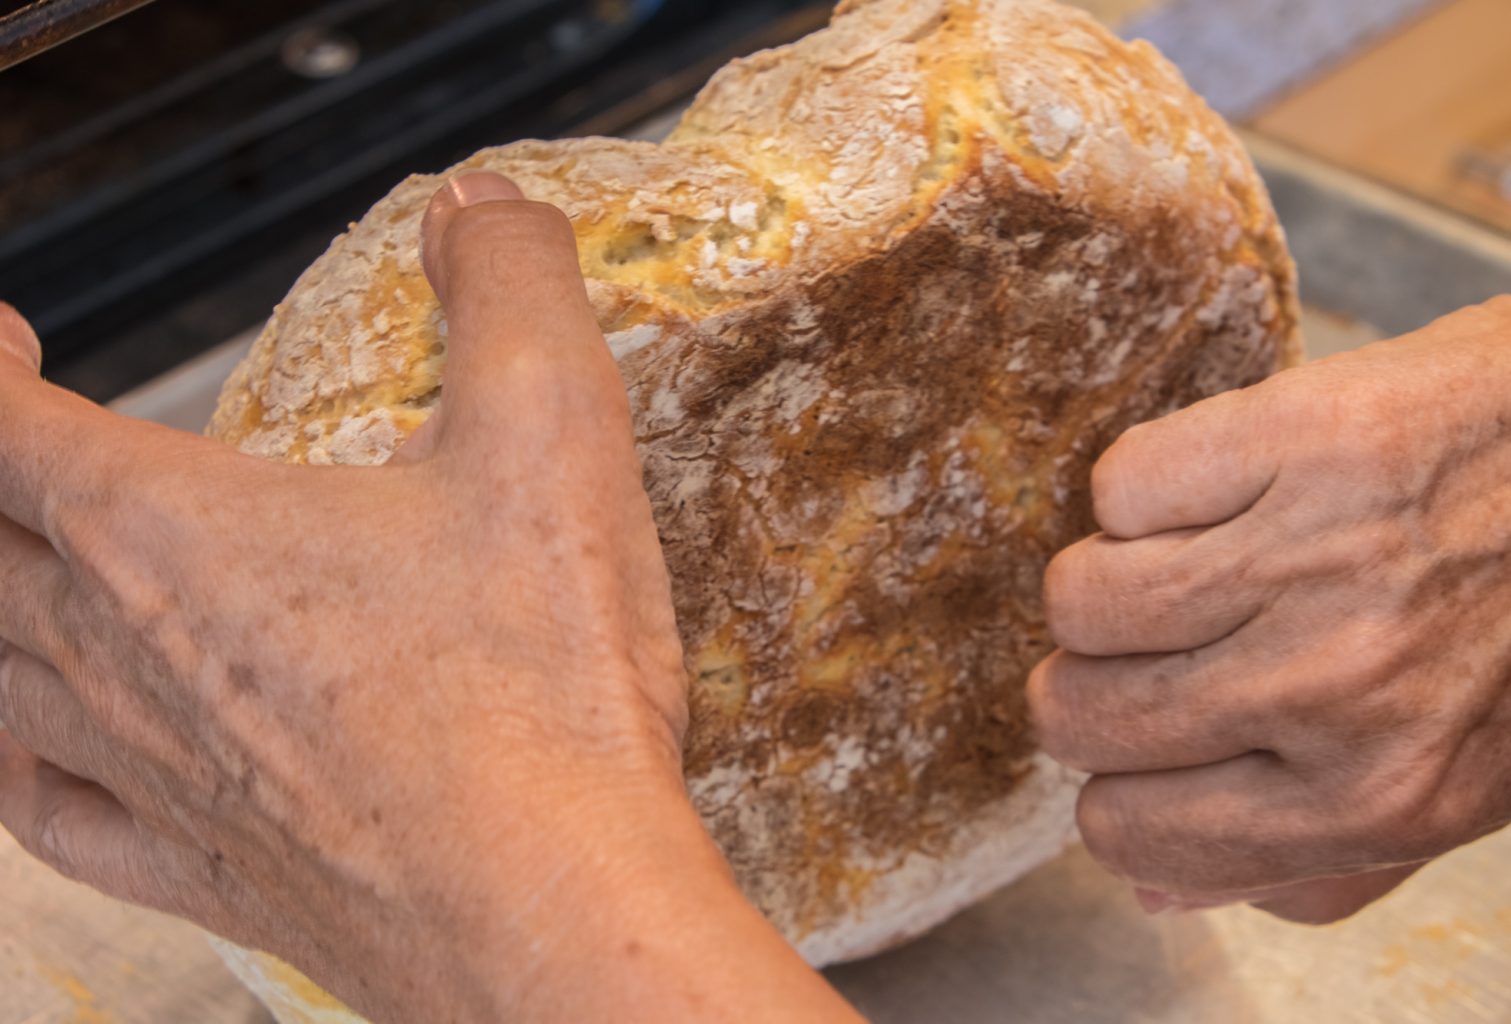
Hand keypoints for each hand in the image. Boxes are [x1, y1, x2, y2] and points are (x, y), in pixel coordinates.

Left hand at [0, 173, 859, 1021]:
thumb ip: (510, 292)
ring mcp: (146, 771)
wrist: (550, 909)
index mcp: (172, 535)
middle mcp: (118, 653)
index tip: (6, 335)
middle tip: (17, 432)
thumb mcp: (552, 436)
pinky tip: (36, 751)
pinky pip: (47, 812)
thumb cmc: (539, 692)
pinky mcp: (198, 870)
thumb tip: (481, 205)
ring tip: (20, 566)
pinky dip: (18, 761)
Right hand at [1028, 288, 1510, 922]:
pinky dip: (1153, 488)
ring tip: (1196, 562)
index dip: (1117, 787)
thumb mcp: (1466, 787)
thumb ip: (1317, 864)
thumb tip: (1156, 891)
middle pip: (1075, 712)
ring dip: (1116, 578)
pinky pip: (1120, 485)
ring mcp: (1308, 558)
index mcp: (1374, 798)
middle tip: (1166, 647)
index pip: (1125, 832)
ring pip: (1077, 597)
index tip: (1145, 746)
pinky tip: (1227, 491)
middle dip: (1100, 682)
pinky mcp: (1295, 438)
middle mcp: (1331, 690)